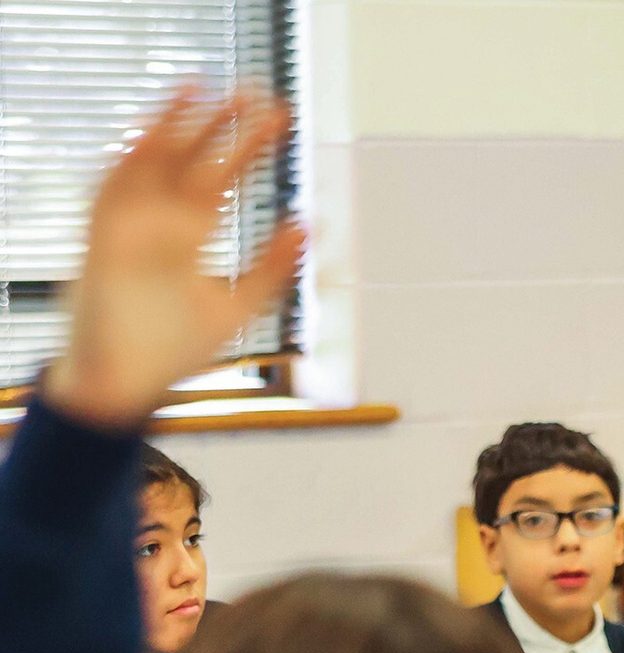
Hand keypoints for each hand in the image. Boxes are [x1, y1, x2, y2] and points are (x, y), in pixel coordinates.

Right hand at [40, 87, 303, 431]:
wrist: (128, 383)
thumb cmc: (176, 350)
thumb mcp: (239, 306)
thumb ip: (272, 268)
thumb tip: (307, 224)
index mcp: (193, 234)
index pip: (224, 176)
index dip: (249, 146)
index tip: (278, 117)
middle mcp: (162, 220)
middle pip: (191, 157)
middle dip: (218, 122)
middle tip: (252, 90)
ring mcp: (132, 223)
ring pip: (152, 159)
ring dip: (172, 123)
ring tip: (199, 87)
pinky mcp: (103, 236)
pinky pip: (113, 187)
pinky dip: (130, 159)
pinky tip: (153, 130)